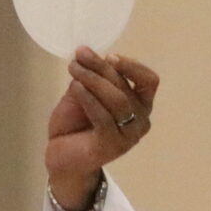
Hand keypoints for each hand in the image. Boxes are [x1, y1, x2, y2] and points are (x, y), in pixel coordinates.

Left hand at [45, 48, 159, 210]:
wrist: (61, 156)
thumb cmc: (76, 124)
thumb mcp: (84, 93)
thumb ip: (92, 77)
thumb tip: (87, 54)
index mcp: (140, 105)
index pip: (148, 80)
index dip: (131, 65)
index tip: (108, 56)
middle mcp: (140, 120)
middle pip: (125, 86)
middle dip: (101, 67)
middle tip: (79, 55)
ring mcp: (128, 136)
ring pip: (117, 100)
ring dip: (93, 79)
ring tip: (74, 69)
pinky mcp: (111, 146)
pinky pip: (103, 116)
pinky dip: (88, 98)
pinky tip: (75, 87)